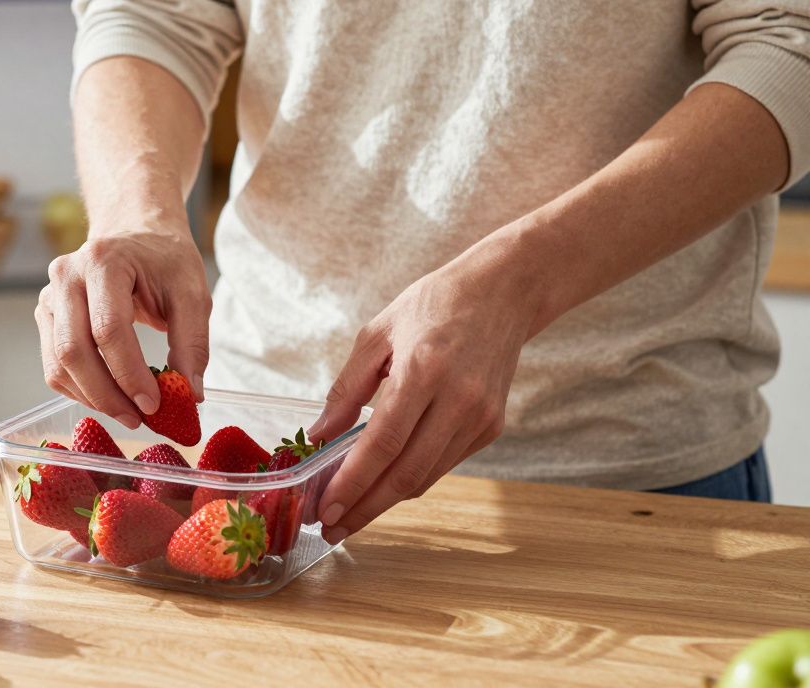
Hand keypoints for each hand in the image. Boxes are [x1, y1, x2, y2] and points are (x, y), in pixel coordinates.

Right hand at [35, 220, 210, 429]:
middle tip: (139, 419)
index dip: (128, 374)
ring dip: (92, 398)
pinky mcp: (46, 316)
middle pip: (73, 350)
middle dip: (107, 395)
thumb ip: (192, 343)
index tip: (154, 404)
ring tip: (128, 412)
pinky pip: (54, 365)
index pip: (108, 329)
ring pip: (58, 364)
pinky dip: (80, 390)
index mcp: (103, 261)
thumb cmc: (165, 260)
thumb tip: (189, 396)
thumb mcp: (192, 293)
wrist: (136, 233)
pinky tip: (109, 397)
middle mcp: (66, 275)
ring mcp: (49, 296)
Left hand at [307, 243, 540, 542]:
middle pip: (405, 473)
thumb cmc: (433, 306)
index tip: (324, 509)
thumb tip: (318, 436)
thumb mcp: (377, 334)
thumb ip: (346, 388)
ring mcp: (480, 418)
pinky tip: (381, 487)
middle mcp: (457, 400)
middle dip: (363, 508)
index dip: (352, 482)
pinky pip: (443, 465)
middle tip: (328, 529)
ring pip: (425, 477)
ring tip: (347, 517)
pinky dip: (410, 480)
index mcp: (424, 371)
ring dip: (384, 502)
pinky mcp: (491, 427)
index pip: (383, 443)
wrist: (503, 293)